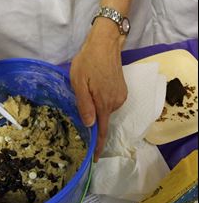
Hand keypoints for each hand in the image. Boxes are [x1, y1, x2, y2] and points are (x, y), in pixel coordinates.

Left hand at [70, 18, 127, 161]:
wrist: (105, 43)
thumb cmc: (88, 61)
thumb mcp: (79, 82)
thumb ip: (84, 105)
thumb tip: (90, 126)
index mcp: (104, 103)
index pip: (102, 131)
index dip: (99, 146)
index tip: (95, 159)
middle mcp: (116, 103)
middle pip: (102, 119)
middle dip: (92, 119)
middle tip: (79, 102)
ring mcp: (120, 96)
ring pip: (105, 110)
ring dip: (96, 107)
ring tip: (86, 90)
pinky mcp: (122, 89)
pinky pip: (109, 102)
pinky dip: (101, 101)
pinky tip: (95, 88)